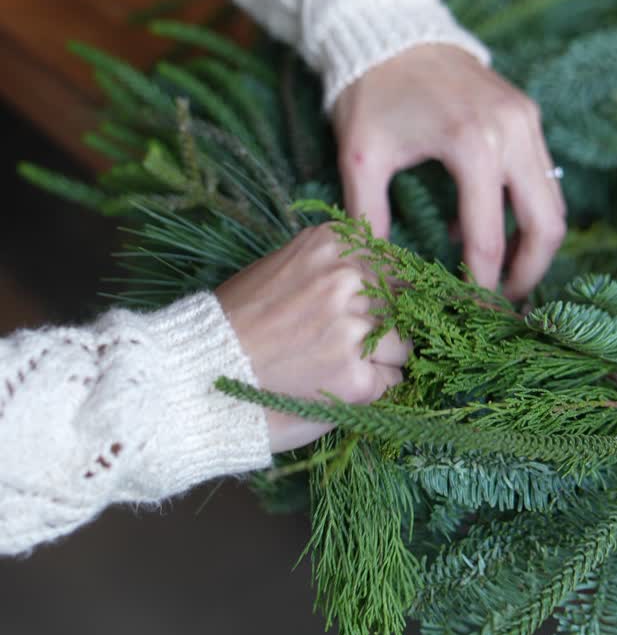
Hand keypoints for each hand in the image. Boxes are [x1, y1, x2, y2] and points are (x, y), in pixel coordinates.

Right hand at [216, 223, 408, 453]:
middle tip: (341, 346)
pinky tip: (333, 389)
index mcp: (330, 244)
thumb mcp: (281, 270)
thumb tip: (383, 279)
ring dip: (379, 359)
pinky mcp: (357, 379)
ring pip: (402, 344)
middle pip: (400, 302)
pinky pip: (391, 382)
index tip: (362, 310)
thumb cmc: (235, 326)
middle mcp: (346, 279)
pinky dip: (370, 390)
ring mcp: (354, 329)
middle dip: (382, 325)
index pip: (390, 264)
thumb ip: (330, 269)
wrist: (196, 375)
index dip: (381, 293)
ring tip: (334, 368)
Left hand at [331, 45, 565, 300]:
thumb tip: (378, 276)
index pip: (487, 236)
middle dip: (528, 272)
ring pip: (553, 201)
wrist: (389, 30)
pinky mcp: (528, 113)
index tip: (468, 312)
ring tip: (501, 276)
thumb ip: (369, 219)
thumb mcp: (361, 159)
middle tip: (502, 306)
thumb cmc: (370, 93)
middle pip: (546, 224)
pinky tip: (483, 227)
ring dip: (533, 244)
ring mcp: (527, 120)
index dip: (479, 284)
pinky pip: (541, 175)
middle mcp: (513, 132)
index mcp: (472, 145)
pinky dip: (524, 209)